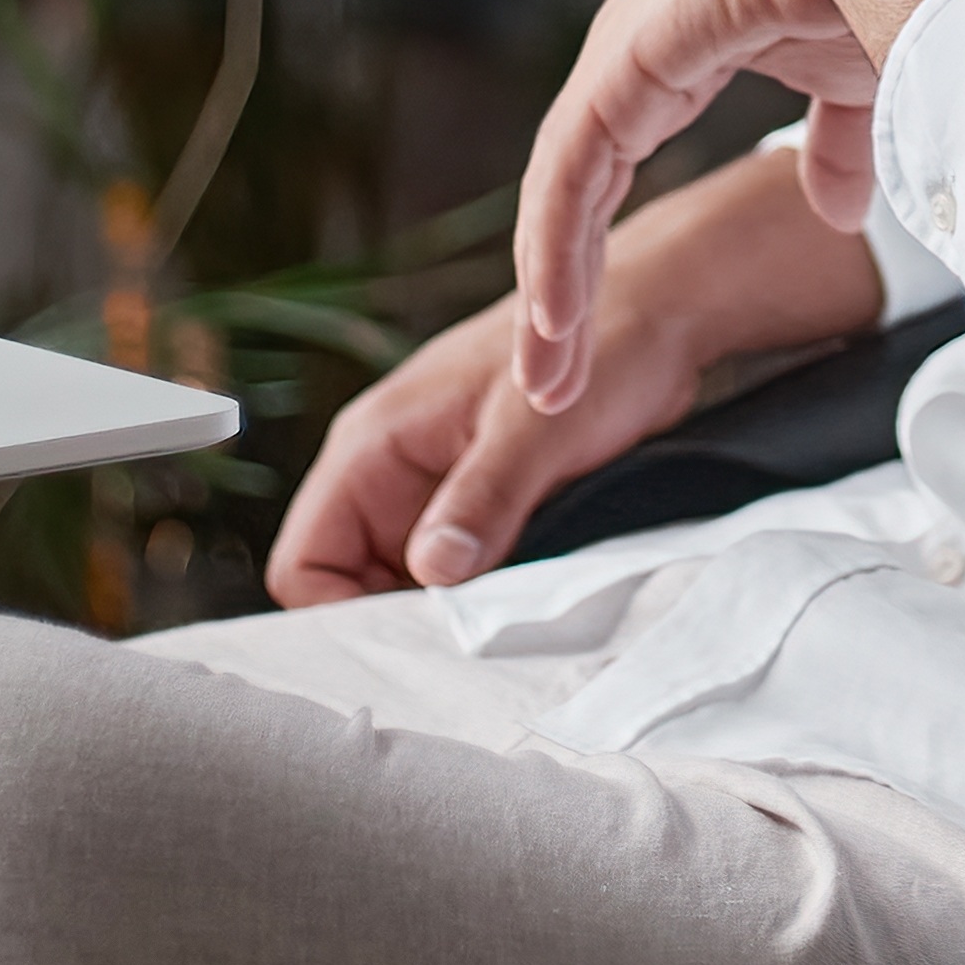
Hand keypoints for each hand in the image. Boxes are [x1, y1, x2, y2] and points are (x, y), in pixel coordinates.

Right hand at [265, 149, 875, 600]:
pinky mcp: (480, 500)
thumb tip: (430, 572)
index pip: (304, 561)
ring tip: (495, 627)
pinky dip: (478, 595)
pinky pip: (455, 568)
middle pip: (349, 584)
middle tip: (457, 649)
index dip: (336, 615)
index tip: (403, 646)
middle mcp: (390, 471)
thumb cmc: (599, 345)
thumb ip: (479, 500)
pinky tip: (518, 605)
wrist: (660, 315)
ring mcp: (434, 488)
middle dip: (394, 623)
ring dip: (443, 612)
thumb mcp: (535, 433)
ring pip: (405, 583)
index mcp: (373, 445)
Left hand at [504, 0, 964, 414]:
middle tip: (551, 376)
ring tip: (544, 374)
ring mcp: (623, 55)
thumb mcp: (857, 84)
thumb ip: (835, 142)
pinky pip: (570, 174)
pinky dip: (559, 248)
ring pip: (564, 189)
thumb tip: (831, 209)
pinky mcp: (621, 68)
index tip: (594, 334)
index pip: (617, 158)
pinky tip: (554, 316)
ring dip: (553, 286)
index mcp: (690, 42)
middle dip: (564, 284)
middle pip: (579, 184)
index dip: (601, 246)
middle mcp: (640, 48)